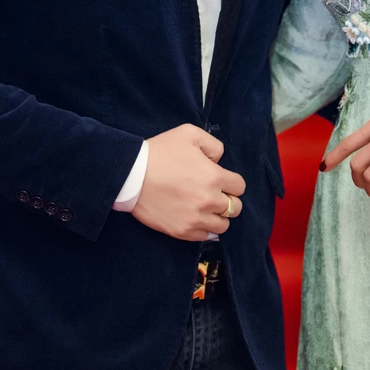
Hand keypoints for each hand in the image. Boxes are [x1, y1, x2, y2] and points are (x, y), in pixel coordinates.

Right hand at [131, 124, 245, 240]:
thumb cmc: (159, 152)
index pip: (240, 187)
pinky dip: (204, 229)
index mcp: (214, 177)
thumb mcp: (189, 133)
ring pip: (223, 226)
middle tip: (213, 194)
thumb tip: (219, 161)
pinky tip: (196, 218)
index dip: (231, 182)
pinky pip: (205, 237)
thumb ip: (213, 145)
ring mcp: (196, 219)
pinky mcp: (182, 231)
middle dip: (228, 200)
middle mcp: (209, 200)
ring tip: (205, 209)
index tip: (220, 180)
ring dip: (217, 216)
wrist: (130, 175)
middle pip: (235, 208)